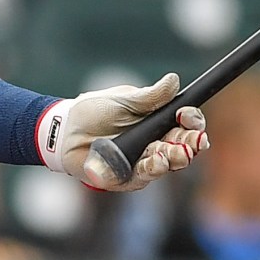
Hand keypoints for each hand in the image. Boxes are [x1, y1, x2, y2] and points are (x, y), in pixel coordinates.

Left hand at [36, 74, 206, 190]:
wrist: (66, 131)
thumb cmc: (95, 111)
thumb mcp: (124, 100)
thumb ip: (150, 97)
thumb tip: (174, 81)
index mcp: (158, 122)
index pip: (185, 124)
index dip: (192, 122)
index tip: (189, 116)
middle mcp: (156, 144)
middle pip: (183, 147)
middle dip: (190, 144)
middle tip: (193, 142)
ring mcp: (144, 162)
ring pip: (167, 164)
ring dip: (174, 158)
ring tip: (174, 153)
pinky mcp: (129, 178)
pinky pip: (144, 176)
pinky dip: (152, 169)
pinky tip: (156, 162)